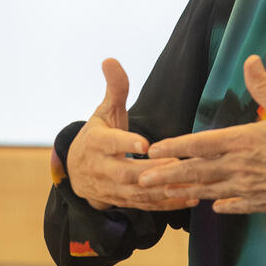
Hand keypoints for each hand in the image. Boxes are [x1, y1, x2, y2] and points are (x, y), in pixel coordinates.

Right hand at [65, 58, 197, 211]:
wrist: (76, 172)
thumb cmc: (98, 135)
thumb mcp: (104, 112)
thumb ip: (114, 89)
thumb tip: (110, 59)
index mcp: (95, 142)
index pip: (110, 143)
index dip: (126, 144)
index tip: (146, 144)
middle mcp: (100, 168)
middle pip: (125, 173)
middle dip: (151, 171)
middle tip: (177, 165)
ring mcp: (110, 188)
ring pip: (137, 193)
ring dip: (163, 191)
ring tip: (189, 183)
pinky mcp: (122, 201)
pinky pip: (145, 205)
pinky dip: (166, 204)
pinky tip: (189, 198)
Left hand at [139, 55, 265, 221]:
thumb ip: (264, 86)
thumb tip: (250, 59)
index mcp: (243, 141)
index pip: (199, 144)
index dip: (174, 147)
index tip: (152, 150)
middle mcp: (240, 167)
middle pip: (197, 171)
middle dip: (166, 175)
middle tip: (141, 178)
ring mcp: (249, 188)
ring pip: (210, 190)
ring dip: (184, 191)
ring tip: (162, 195)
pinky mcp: (262, 203)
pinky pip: (235, 206)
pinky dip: (221, 206)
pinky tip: (211, 207)